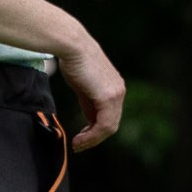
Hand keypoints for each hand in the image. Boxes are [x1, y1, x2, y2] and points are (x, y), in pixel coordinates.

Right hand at [56, 37, 124, 151]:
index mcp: (115, 87)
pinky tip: (79, 139)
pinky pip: (103, 125)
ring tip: (77, 145)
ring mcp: (116, 94)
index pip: (110, 116)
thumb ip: (89, 102)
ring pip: (109, 127)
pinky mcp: (108, 97)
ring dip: (92, 140)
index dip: (96, 131)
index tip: (81, 138)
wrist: (72, 45)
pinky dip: (91, 136)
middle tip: (79, 146)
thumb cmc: (73, 60)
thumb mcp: (83, 86)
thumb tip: (90, 120)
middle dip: (94, 138)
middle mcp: (119, 91)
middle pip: (111, 124)